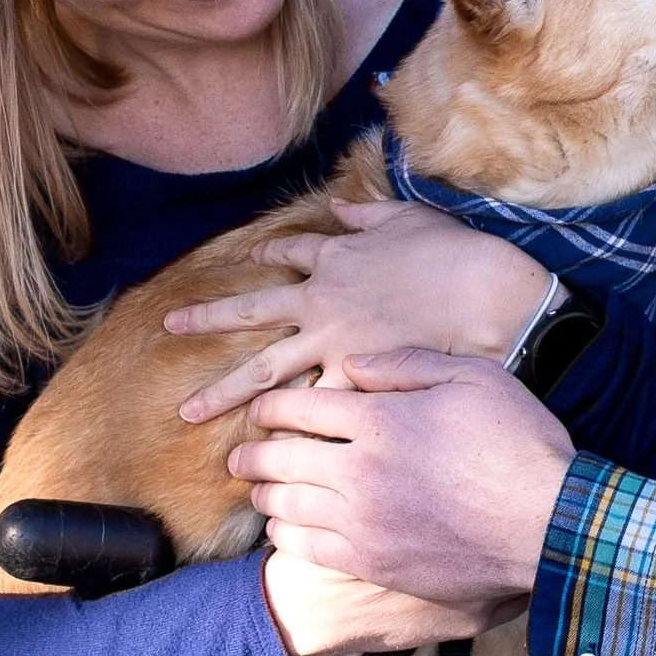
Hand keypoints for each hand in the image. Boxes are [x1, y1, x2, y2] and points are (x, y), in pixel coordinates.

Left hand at [170, 199, 552, 423]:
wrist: (486, 296)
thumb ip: (367, 214)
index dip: (268, 259)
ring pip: (263, 371)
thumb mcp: (408, 217)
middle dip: (208, 320)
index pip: (289, 258)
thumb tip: (338, 205)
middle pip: (251, 315)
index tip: (251, 263)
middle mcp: (322, 303)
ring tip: (187, 411)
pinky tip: (261, 451)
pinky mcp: (355, 382)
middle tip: (170, 326)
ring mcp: (333, 346)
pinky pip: (312, 409)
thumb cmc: (455, 253)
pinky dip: (287, 431)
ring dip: (222, 393)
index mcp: (335, 259)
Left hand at [228, 349, 574, 654]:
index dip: (269, 406)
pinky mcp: (372, 562)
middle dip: (252, 453)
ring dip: (264, 495)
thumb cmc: (518, 444)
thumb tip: (351, 364)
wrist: (547, 525)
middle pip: (279, 458)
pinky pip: (307, 548)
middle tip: (241, 454)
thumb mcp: (472, 377)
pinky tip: (286, 530)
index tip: (259, 409)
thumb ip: (405, 364)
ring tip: (258, 491)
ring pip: (285, 506)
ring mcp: (362, 521)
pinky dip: (287, 537)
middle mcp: (359, 471)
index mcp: (379, 419)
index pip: (298, 406)